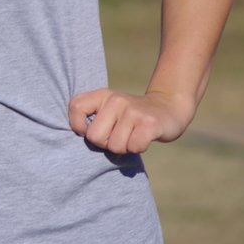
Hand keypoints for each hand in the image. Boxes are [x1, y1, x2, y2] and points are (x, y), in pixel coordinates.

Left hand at [68, 88, 194, 153]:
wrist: (168, 108)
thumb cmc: (131, 116)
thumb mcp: (109, 109)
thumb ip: (91, 118)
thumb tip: (75, 137)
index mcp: (102, 95)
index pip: (75, 107)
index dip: (78, 126)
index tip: (90, 131)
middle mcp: (116, 100)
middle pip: (94, 137)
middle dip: (105, 144)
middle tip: (118, 136)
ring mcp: (133, 111)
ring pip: (114, 146)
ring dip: (124, 148)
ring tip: (132, 136)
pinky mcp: (149, 124)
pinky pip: (133, 148)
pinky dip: (138, 149)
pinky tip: (143, 138)